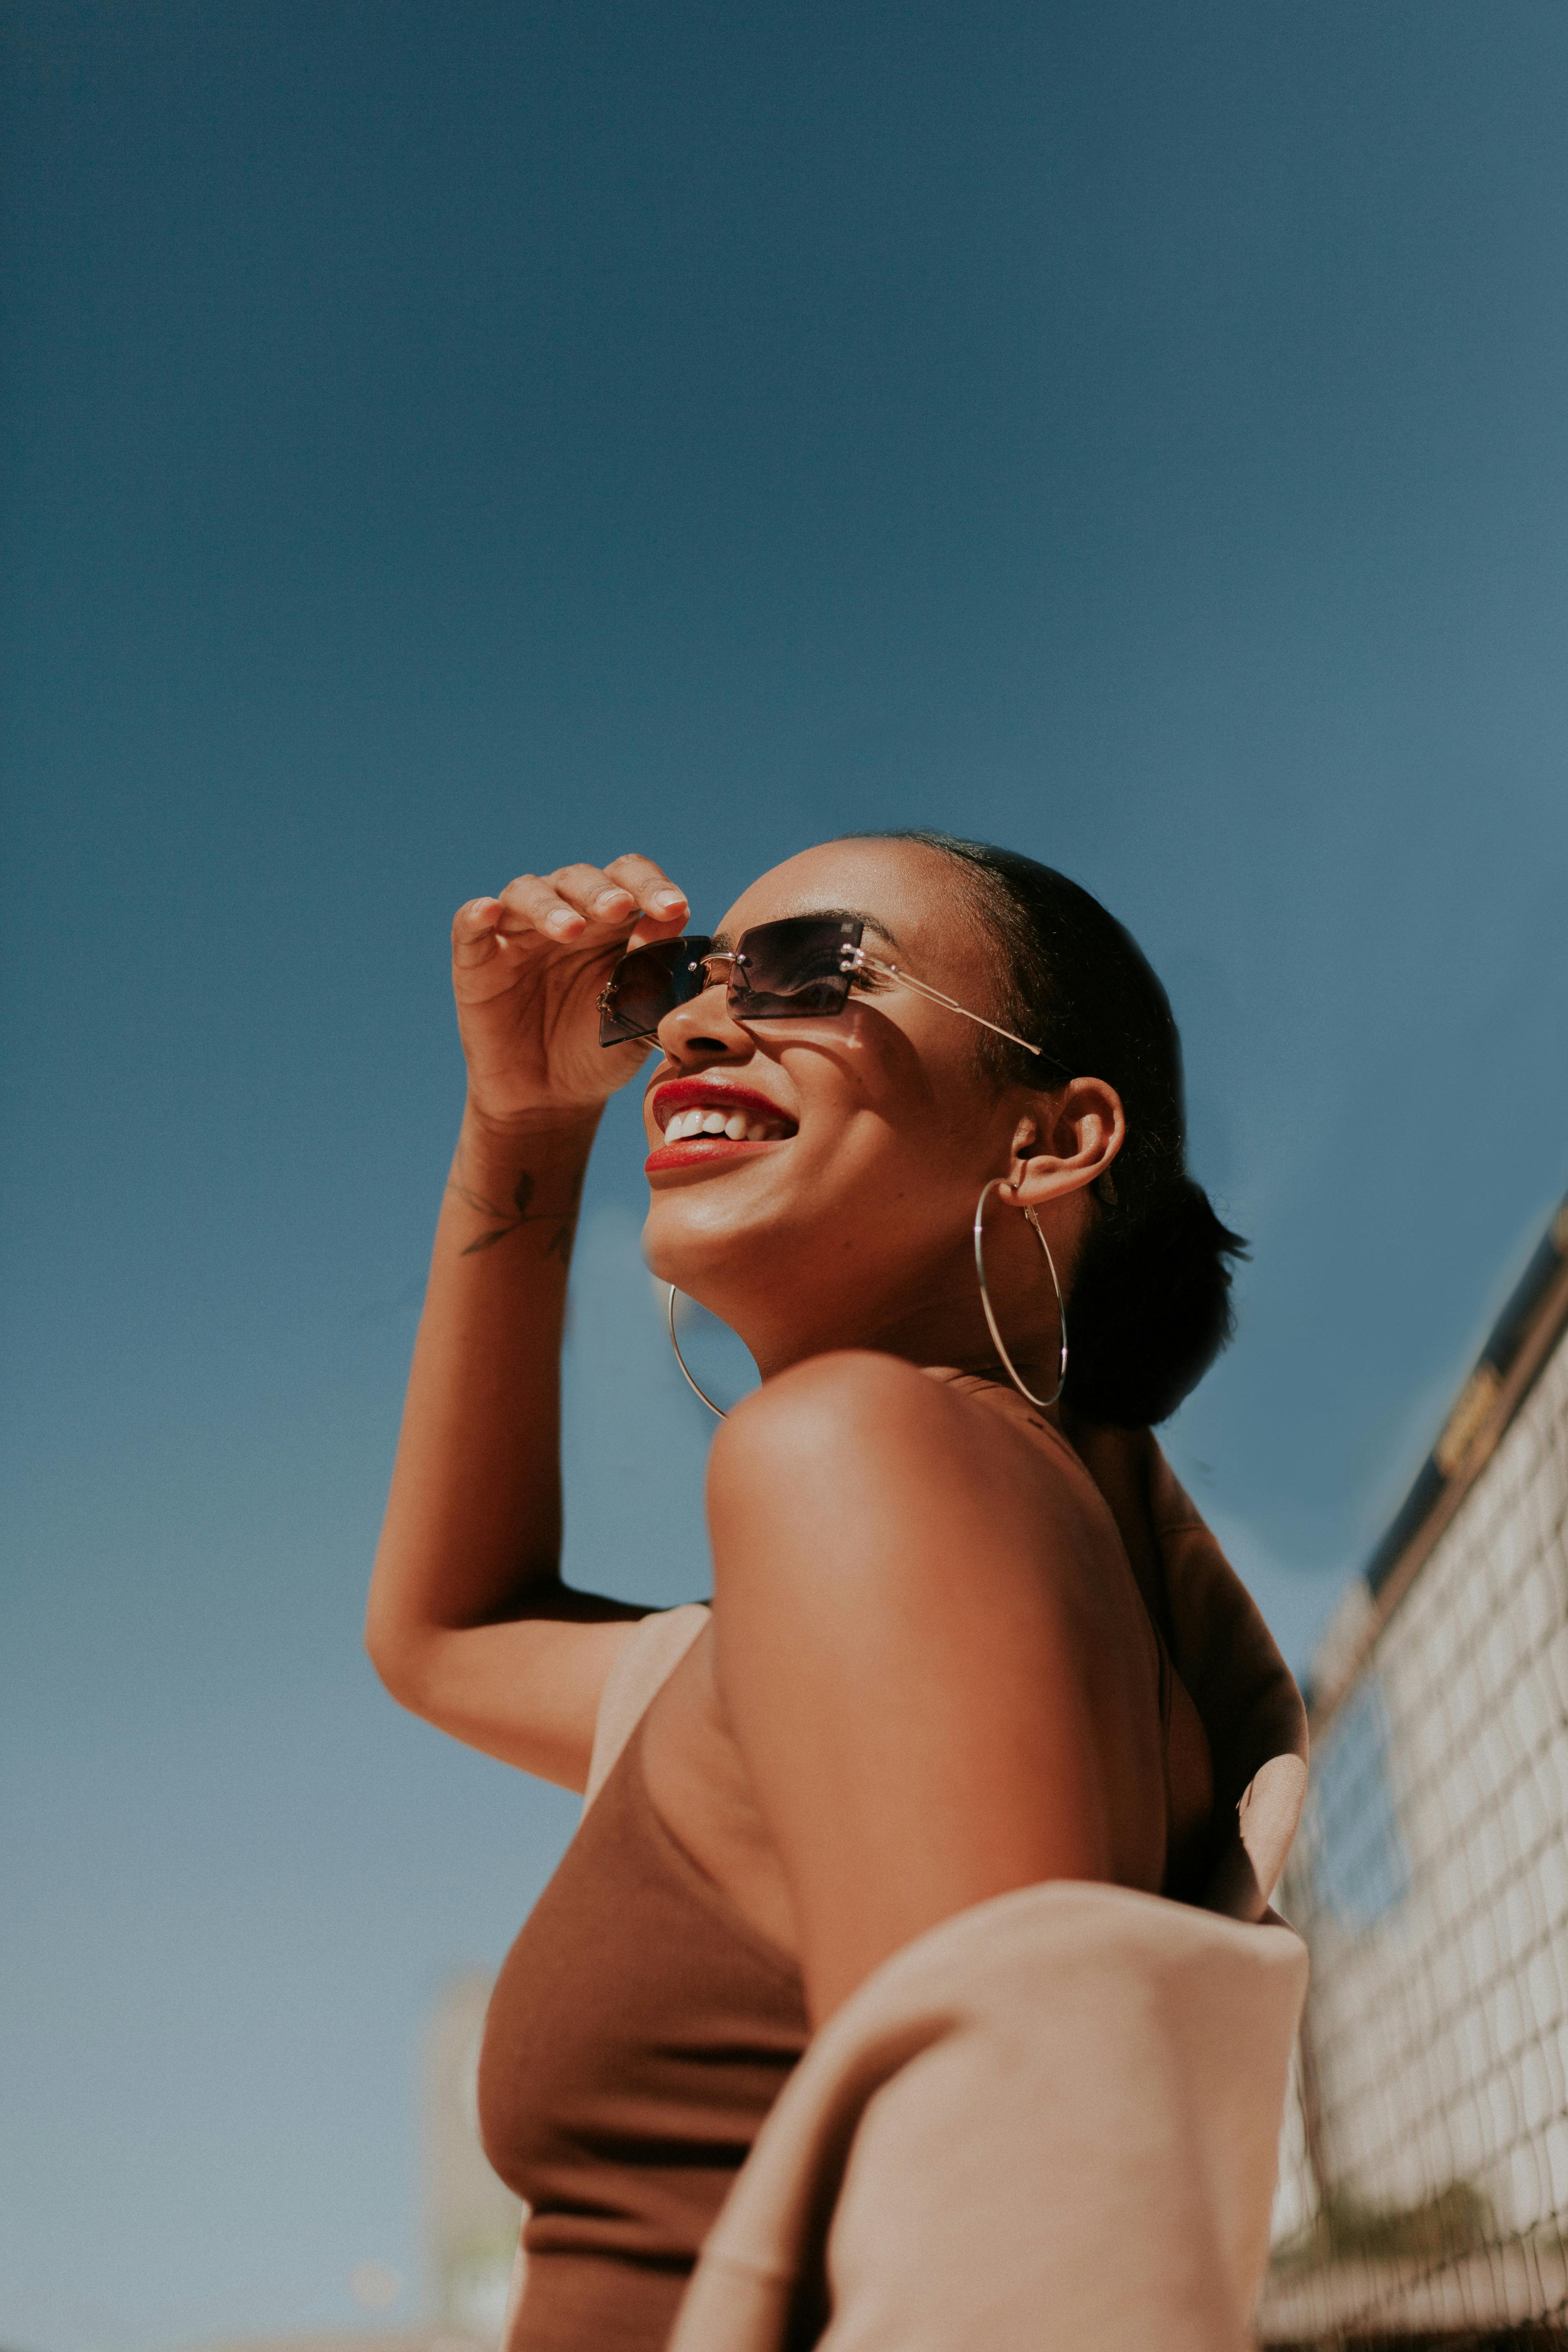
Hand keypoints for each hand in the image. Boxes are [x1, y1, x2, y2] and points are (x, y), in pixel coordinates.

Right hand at [451, 855, 689, 1124]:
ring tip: (570, 929)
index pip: (629, 880)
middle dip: (602, 892)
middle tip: (620, 909)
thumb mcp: (637, 1013)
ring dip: (550, 905)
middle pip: (580, 879)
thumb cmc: (600, 1051)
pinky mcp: (477, 958)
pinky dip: (477, 914)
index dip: (651, 885)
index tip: (673, 908)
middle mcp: (565, 916)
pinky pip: (470, 925)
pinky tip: (488, 911)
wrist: (551, 1100)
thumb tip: (677, 917)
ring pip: (526, 892)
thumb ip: (654, 966)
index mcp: (611, 922)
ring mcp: (518, 933)